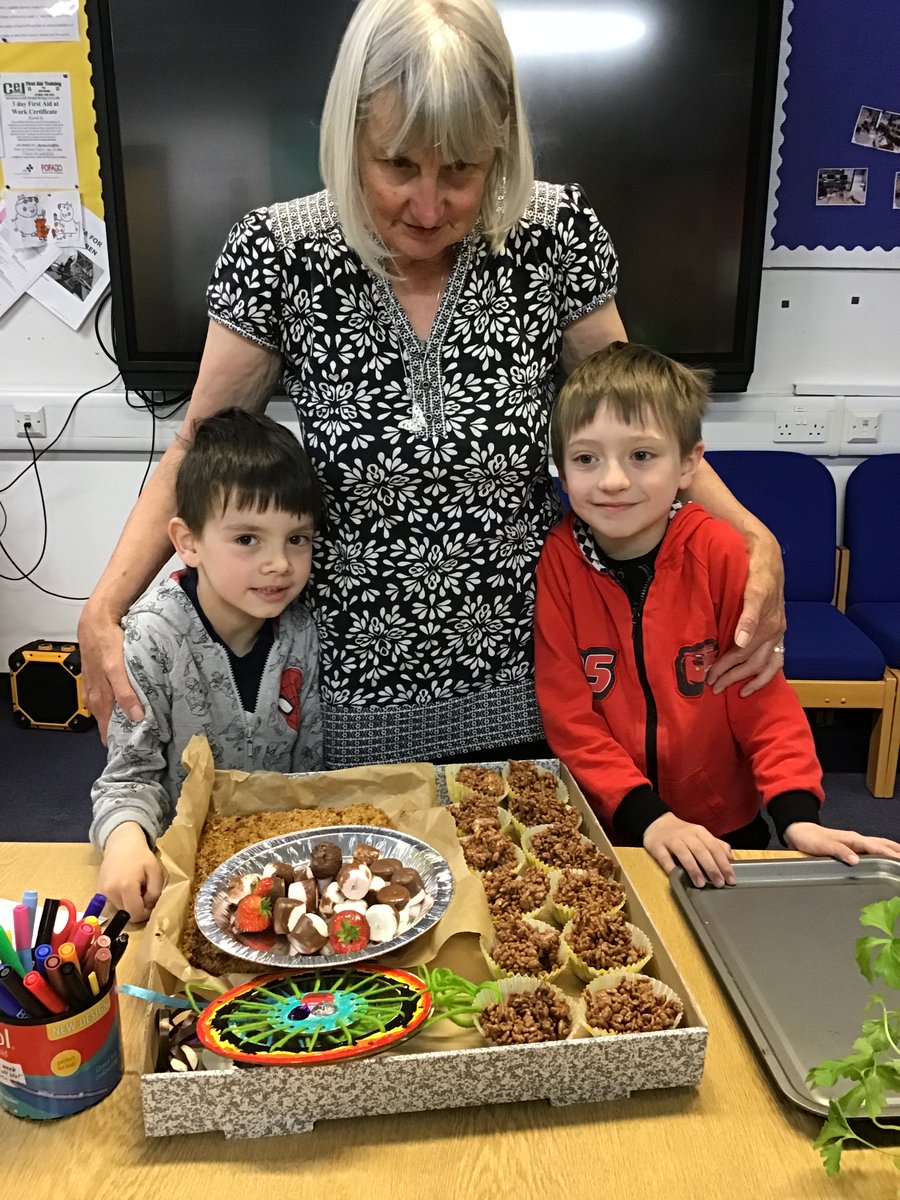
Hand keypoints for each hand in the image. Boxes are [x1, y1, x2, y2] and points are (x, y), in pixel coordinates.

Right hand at [78, 598, 143, 743]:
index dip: (121, 743)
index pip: (108, 732)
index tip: (138, 753)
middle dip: (124, 734)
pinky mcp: (99, 680)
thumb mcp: (117, 670)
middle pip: (109, 724)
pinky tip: (130, 706)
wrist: (96, 623)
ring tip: (140, 729)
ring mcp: (96, 690)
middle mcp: (96, 699)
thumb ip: (126, 694)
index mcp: (100, 701)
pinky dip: (120, 706)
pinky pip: (109, 699)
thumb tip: (137, 718)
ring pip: (109, 712)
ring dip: (122, 720)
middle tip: (144, 743)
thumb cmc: (106, 645)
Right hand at [98, 822, 164, 921]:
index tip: (151, 903)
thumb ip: (155, 892)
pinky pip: (113, 903)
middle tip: (144, 892)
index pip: (135, 914)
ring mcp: (102, 892)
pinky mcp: (99, 891)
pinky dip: (121, 900)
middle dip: (138, 907)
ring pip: (119, 910)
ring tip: (135, 887)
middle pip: (127, 913)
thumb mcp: (155, 871)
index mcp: (126, 887)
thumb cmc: (141, 856)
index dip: (145, 913)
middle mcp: (111, 892)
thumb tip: (149, 907)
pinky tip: (126, 886)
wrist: (121, 843)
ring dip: (129, 904)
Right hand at [643, 812, 735, 887]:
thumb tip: (731, 859)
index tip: (730, 878)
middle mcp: (687, 835)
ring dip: (694, 869)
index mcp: (700, 832)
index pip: (714, 848)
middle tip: (719, 883)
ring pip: (684, 854)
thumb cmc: (683, 833)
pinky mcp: (657, 846)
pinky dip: (671, 867)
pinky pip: (664, 857)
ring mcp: (671, 840)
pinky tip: (677, 876)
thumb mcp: (701, 835)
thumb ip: (717, 846)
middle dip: (712, 868)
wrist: (657, 823)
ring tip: (701, 884)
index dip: (723, 863)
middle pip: (701, 851)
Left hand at [706, 530, 785, 696]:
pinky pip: (775, 661)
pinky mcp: (779, 632)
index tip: (708, 676)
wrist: (768, 554)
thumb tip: (741, 642)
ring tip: (728, 690)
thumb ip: (748, 615)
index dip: (724, 666)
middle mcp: (775, 629)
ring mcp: (778, 632)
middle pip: (751, 661)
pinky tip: (749, 687)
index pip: (741, 652)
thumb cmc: (755, 568)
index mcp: (766, 621)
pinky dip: (764, 676)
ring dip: (746, 679)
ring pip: (763, 665)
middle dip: (731, 675)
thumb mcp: (753, 587)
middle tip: (711, 685)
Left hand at [784, 822, 899, 864]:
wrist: (799, 832)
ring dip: (891, 850)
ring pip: (878, 845)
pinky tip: (884, 858)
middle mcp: (857, 840)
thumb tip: (857, 861)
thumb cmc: (810, 839)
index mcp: (853, 839)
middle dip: (895, 851)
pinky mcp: (850, 847)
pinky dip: (882, 852)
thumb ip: (840, 851)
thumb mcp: (824, 845)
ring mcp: (854, 843)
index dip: (889, 854)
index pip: (876, 847)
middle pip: (881, 844)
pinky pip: (871, 849)